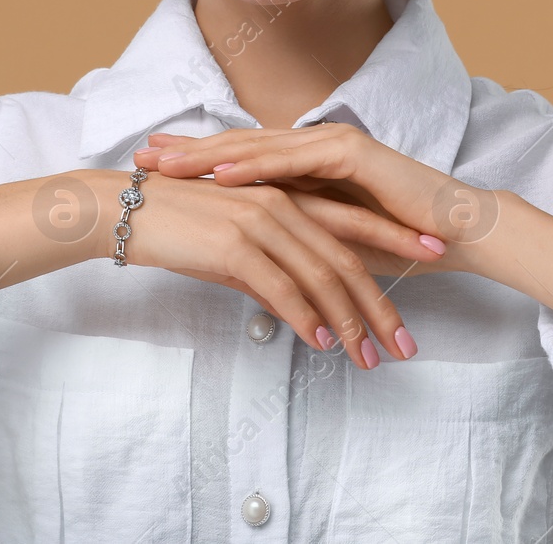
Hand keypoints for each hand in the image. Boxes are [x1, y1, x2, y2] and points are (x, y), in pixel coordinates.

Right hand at [97, 167, 436, 367]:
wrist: (122, 210)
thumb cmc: (175, 227)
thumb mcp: (233, 244)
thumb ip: (271, 270)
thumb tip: (299, 311)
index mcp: (286, 196)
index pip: (352, 224)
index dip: (394, 246)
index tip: (431, 267)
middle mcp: (280, 203)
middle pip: (347, 258)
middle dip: (380, 304)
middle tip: (405, 344)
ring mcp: (259, 220)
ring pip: (321, 276)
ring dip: (348, 322)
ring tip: (369, 357)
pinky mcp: (233, 243)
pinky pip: (281, 286)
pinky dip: (306, 317)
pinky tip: (322, 343)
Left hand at [134, 123, 499, 245]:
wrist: (455, 231)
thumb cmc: (396, 241)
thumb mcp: (325, 239)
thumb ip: (287, 236)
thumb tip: (244, 256)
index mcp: (308, 162)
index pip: (241, 158)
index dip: (195, 159)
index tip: (149, 165)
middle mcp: (315, 144)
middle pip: (240, 146)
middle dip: (188, 151)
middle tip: (139, 154)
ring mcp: (333, 142)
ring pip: (259, 148)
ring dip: (209, 155)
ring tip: (165, 163)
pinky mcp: (354, 152)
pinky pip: (295, 160)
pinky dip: (257, 166)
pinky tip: (221, 173)